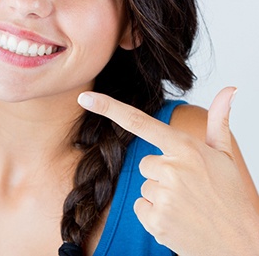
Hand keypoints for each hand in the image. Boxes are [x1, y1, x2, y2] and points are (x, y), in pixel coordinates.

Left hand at [78, 88, 258, 255]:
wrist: (242, 244)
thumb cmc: (231, 197)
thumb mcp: (225, 155)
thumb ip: (218, 120)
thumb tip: (229, 88)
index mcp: (185, 148)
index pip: (139, 122)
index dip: (108, 108)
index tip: (85, 98)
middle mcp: (172, 168)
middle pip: (143, 163)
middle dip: (160, 174)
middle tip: (187, 188)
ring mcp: (163, 195)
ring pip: (143, 186)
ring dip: (159, 195)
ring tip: (186, 206)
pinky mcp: (156, 220)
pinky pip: (140, 207)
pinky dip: (154, 215)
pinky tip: (177, 219)